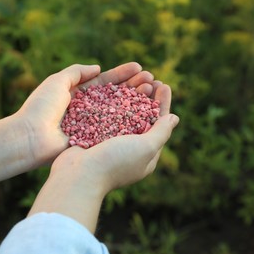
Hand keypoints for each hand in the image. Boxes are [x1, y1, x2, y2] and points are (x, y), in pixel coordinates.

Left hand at [16, 62, 156, 165]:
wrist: (30, 137)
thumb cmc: (41, 107)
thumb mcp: (57, 81)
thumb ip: (76, 72)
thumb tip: (98, 68)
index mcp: (79, 95)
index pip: (105, 82)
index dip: (122, 75)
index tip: (140, 67)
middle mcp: (88, 110)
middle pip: (116, 96)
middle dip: (134, 87)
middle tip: (151, 80)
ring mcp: (92, 125)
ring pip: (119, 111)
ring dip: (136, 101)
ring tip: (152, 91)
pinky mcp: (94, 140)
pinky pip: (114, 129)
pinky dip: (129, 121)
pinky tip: (145, 113)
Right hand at [27, 67, 178, 232]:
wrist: (78, 175)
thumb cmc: (115, 163)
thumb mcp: (145, 148)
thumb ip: (161, 132)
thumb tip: (174, 118)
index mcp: (145, 155)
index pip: (159, 125)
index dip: (163, 104)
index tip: (164, 85)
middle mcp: (129, 148)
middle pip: (142, 117)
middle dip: (147, 97)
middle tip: (149, 78)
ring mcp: (110, 142)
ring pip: (124, 113)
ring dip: (130, 95)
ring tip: (134, 78)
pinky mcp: (94, 136)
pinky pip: (106, 114)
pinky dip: (112, 100)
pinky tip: (113, 86)